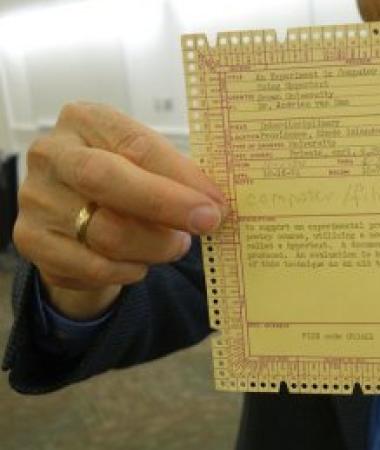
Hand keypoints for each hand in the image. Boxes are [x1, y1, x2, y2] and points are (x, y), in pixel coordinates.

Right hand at [13, 102, 225, 319]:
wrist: (77, 220)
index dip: (182, 177)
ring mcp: (36, 198)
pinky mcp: (32, 240)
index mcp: (86, 120)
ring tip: (173, 245)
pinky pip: (93, 266)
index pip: (137, 145)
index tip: (216, 203)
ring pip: (106, 232)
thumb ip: (178, 178)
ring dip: (154, 246)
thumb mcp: (150, 166)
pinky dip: (129, 269)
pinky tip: (140, 262)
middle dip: (166, 205)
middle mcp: (52, 154)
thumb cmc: (125, 182)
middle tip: (207, 223)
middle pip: (107, 179)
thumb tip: (215, 205)